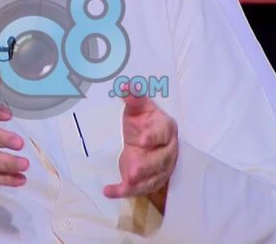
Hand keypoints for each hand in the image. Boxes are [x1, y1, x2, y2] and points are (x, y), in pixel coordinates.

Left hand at [103, 88, 178, 207]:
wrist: (150, 142)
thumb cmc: (144, 123)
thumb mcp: (139, 110)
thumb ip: (134, 99)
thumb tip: (126, 85)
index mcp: (166, 130)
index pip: (162, 134)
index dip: (152, 136)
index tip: (141, 139)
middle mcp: (166, 151)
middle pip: (159, 160)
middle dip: (146, 165)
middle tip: (133, 170)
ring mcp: (159, 169)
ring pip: (151, 177)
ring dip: (138, 181)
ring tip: (126, 180)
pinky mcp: (148, 181)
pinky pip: (137, 189)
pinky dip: (122, 191)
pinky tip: (108, 190)